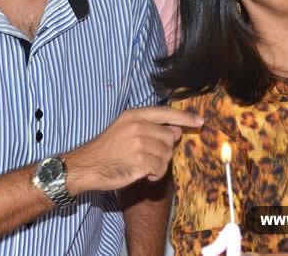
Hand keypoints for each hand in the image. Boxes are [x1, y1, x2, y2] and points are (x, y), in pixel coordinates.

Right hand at [65, 106, 202, 193]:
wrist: (87, 165)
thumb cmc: (107, 148)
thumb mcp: (125, 129)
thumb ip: (151, 127)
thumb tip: (178, 130)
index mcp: (134, 115)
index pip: (166, 113)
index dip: (185, 117)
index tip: (200, 121)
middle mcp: (138, 127)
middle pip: (170, 137)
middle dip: (165, 150)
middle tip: (149, 156)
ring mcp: (139, 144)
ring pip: (167, 154)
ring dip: (159, 164)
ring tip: (143, 165)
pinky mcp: (140, 162)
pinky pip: (160, 169)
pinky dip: (155, 175)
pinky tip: (143, 174)